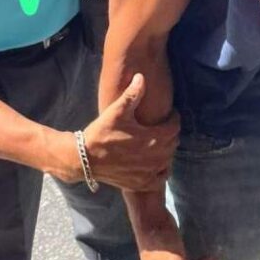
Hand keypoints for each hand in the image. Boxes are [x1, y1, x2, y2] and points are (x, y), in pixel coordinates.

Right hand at [64, 74, 178, 191]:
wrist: (84, 158)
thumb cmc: (101, 133)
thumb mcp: (116, 111)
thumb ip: (132, 94)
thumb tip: (141, 77)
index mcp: (152, 138)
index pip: (175, 127)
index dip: (174, 118)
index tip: (169, 114)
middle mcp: (154, 157)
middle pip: (173, 143)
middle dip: (170, 133)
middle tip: (163, 126)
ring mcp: (148, 172)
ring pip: (169, 159)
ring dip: (167, 150)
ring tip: (159, 142)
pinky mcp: (141, 183)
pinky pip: (161, 178)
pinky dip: (162, 170)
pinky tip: (157, 164)